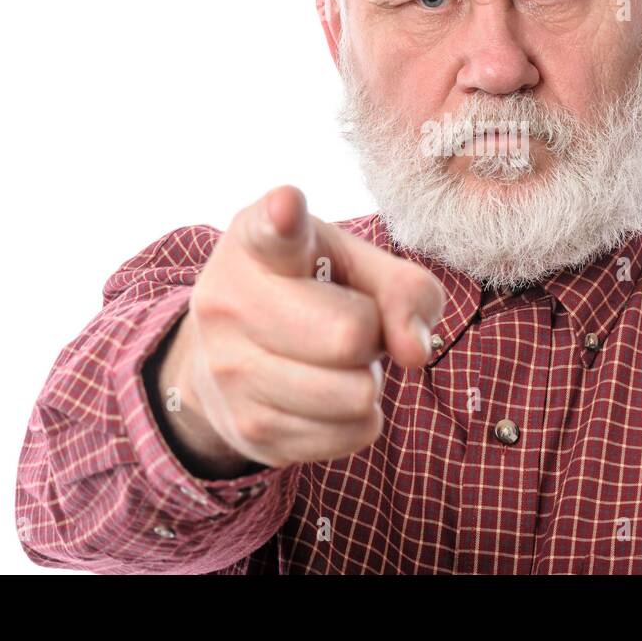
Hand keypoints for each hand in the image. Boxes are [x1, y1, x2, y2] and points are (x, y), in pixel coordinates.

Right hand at [156, 185, 444, 472]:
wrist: (226, 356)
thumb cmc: (308, 292)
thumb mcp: (354, 263)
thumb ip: (404, 289)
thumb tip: (415, 352)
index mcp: (257, 241)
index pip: (272, 231)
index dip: (284, 218)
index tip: (288, 206)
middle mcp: (229, 301)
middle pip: (349, 335)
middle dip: (371, 333)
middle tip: (348, 322)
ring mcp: (230, 372)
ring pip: (356, 394)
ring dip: (366, 379)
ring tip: (332, 359)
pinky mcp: (250, 431)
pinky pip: (352, 434)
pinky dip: (357, 417)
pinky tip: (325, 393)